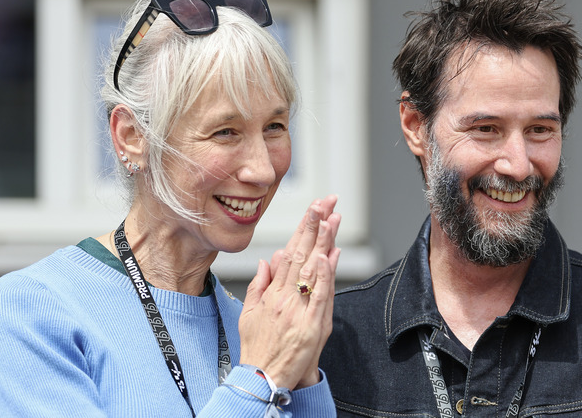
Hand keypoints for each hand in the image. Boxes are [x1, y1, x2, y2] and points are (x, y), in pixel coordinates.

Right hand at [238, 195, 340, 389]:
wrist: (261, 379)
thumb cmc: (257, 347)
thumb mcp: (250, 313)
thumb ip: (259, 285)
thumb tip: (267, 260)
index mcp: (272, 292)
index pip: (290, 252)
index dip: (303, 229)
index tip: (314, 209)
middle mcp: (284, 296)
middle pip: (301, 254)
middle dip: (314, 225)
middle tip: (325, 202)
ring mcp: (297, 310)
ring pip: (311, 270)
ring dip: (322, 242)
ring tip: (332, 218)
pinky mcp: (310, 325)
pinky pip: (318, 296)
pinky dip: (323, 276)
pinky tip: (326, 256)